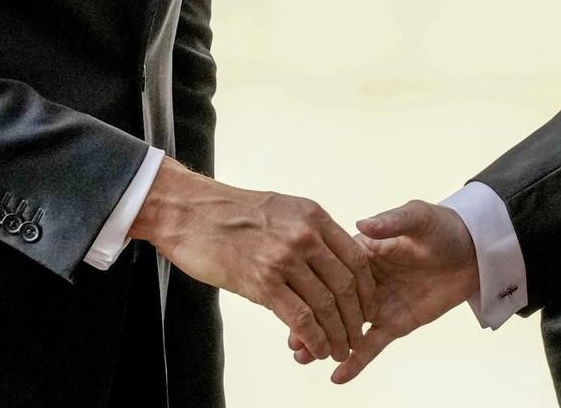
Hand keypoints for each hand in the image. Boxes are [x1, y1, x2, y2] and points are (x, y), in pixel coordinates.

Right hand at [130, 159, 376, 362]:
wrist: (191, 212)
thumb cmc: (231, 213)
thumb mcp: (282, 211)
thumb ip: (307, 234)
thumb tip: (324, 265)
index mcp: (314, 217)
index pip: (356, 259)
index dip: (367, 290)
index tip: (369, 310)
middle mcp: (305, 236)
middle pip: (346, 285)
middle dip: (357, 318)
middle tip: (358, 337)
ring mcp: (285, 258)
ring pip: (326, 305)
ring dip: (338, 334)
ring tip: (341, 351)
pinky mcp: (263, 281)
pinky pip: (300, 317)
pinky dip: (314, 338)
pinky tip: (317, 349)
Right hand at [292, 199, 479, 384]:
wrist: (472, 251)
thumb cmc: (442, 228)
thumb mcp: (417, 217)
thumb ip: (391, 222)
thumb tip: (363, 222)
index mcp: (364, 252)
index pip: (333, 270)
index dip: (313, 284)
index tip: (291, 296)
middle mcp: (365, 282)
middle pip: (332, 302)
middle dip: (309, 319)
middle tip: (290, 338)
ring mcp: (379, 305)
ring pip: (346, 326)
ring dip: (325, 341)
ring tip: (300, 357)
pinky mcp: (395, 323)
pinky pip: (372, 344)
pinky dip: (357, 360)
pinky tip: (339, 376)